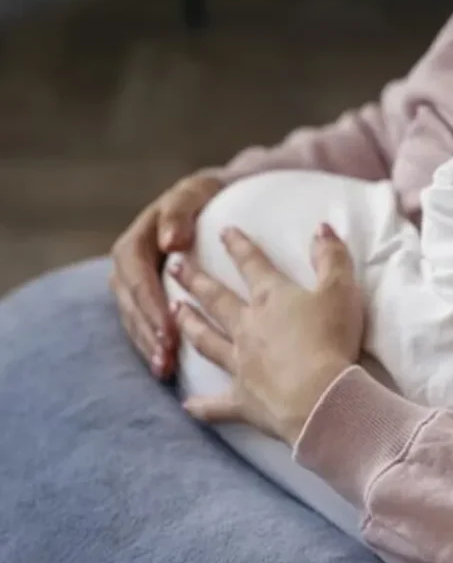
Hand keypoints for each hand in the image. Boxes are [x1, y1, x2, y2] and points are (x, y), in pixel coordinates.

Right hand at [109, 171, 224, 377]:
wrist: (213, 202)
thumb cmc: (207, 197)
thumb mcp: (195, 193)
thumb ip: (180, 211)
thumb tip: (170, 242)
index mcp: (137, 240)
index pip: (135, 273)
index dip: (149, 301)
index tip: (168, 325)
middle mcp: (129, 264)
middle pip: (131, 302)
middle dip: (148, 331)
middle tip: (167, 356)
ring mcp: (135, 284)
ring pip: (134, 318)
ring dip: (147, 345)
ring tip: (165, 369)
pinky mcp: (146, 299)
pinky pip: (143, 325)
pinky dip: (152, 346)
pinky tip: (166, 368)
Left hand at [169, 224, 364, 444]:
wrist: (319, 396)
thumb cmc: (331, 340)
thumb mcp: (340, 290)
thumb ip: (331, 257)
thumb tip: (322, 227)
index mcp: (271, 298)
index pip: (252, 264)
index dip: (239, 245)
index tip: (223, 230)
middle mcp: (248, 326)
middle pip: (216, 299)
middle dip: (195, 280)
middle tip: (174, 267)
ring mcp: (241, 363)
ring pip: (207, 341)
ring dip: (189, 326)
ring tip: (174, 312)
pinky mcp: (243, 399)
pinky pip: (217, 404)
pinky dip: (201, 406)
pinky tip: (186, 405)